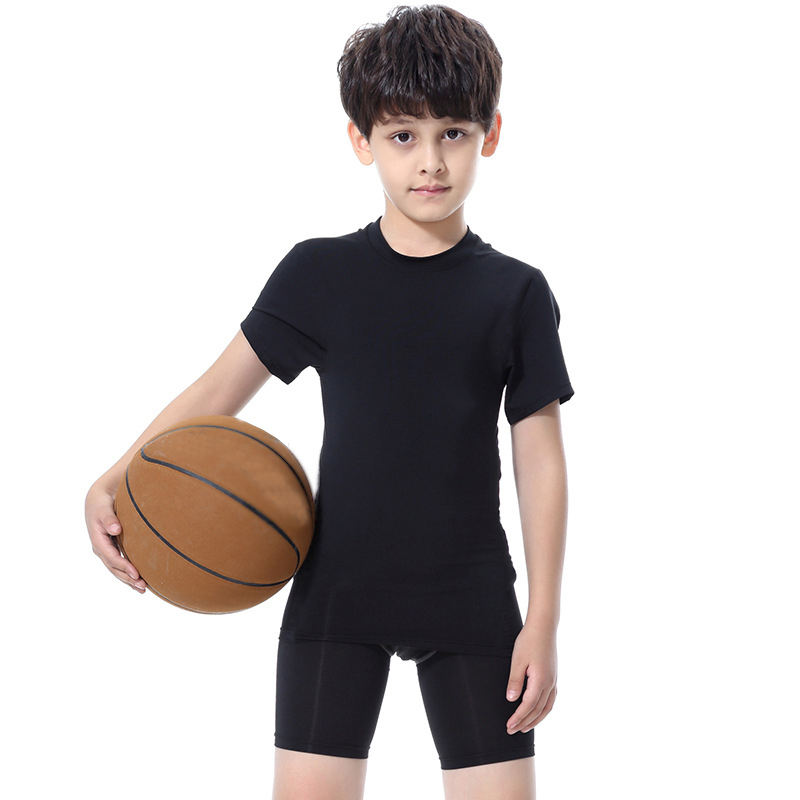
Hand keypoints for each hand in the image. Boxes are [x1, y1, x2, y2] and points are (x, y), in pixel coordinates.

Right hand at [85, 482, 146, 592]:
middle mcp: (101, 548)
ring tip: (143, 588)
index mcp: (98, 541)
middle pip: (114, 568)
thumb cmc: (102, 503)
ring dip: (128, 579)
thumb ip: (109, 519)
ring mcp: (106, 550)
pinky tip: (138, 580)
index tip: (136, 573)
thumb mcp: (103, 509)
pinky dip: (128, 572)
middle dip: (127, 578)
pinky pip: (120, 563)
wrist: (97, 500)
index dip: (124, 566)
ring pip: (117, 568)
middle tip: (142, 586)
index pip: (112, 558)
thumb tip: (116, 529)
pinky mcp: (112, 548)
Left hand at [505, 620, 556, 734]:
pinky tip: (538, 711)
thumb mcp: (517, 660)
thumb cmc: (528, 641)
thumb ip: (515, 681)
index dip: (518, 718)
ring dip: (536, 719)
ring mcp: (553, 680)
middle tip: (512, 730)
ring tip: (525, 727)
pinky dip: (543, 710)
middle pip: (537, 710)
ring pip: (546, 707)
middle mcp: (550, 683)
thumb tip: (511, 700)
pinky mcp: (553, 676)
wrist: (543, 627)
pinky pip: (551, 699)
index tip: (508, 726)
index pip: (528, 706)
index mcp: (540, 680)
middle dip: (525, 722)